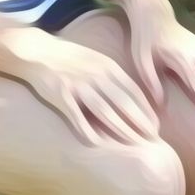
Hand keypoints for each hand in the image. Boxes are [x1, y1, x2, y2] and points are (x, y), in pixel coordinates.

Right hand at [19, 35, 161, 146]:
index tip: (156, 125)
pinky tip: (97, 143)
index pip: (133, 92)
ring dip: (121, 128)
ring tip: (134, 143)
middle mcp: (97, 75)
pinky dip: (87, 129)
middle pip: (123, 102)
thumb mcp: (97, 61)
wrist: (38, 50)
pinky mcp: (61, 94)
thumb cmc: (70, 59)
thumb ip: (113, 76)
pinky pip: (76, 115)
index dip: (146, 110)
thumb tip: (132, 95)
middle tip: (153, 138)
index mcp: (108, 67)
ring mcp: (79, 85)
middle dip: (140, 121)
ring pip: (104, 110)